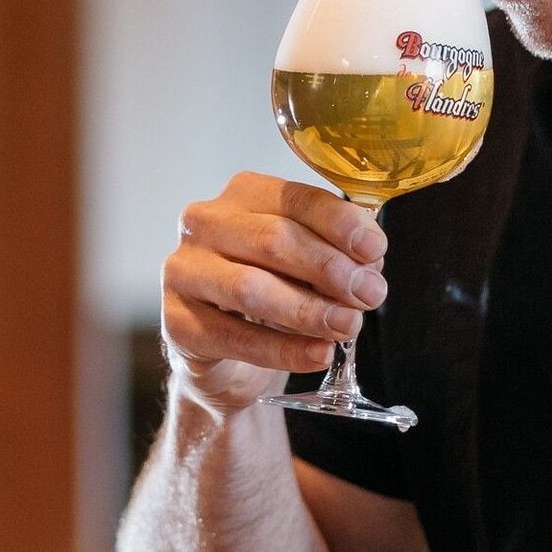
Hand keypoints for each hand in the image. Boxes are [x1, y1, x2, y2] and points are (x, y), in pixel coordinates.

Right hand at [160, 173, 388, 415]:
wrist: (225, 356)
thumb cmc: (272, 294)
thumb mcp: (308, 267)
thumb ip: (338, 256)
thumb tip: (370, 262)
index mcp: (242, 196)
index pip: (294, 198)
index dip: (339, 223)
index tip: (375, 251)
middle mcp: (204, 224)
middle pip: (272, 240)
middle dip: (329, 269)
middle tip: (369, 295)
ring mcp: (183, 271)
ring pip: (250, 287)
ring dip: (307, 310)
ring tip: (347, 326)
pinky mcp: (176, 321)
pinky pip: (235, 337)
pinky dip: (283, 350)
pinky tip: (317, 354)